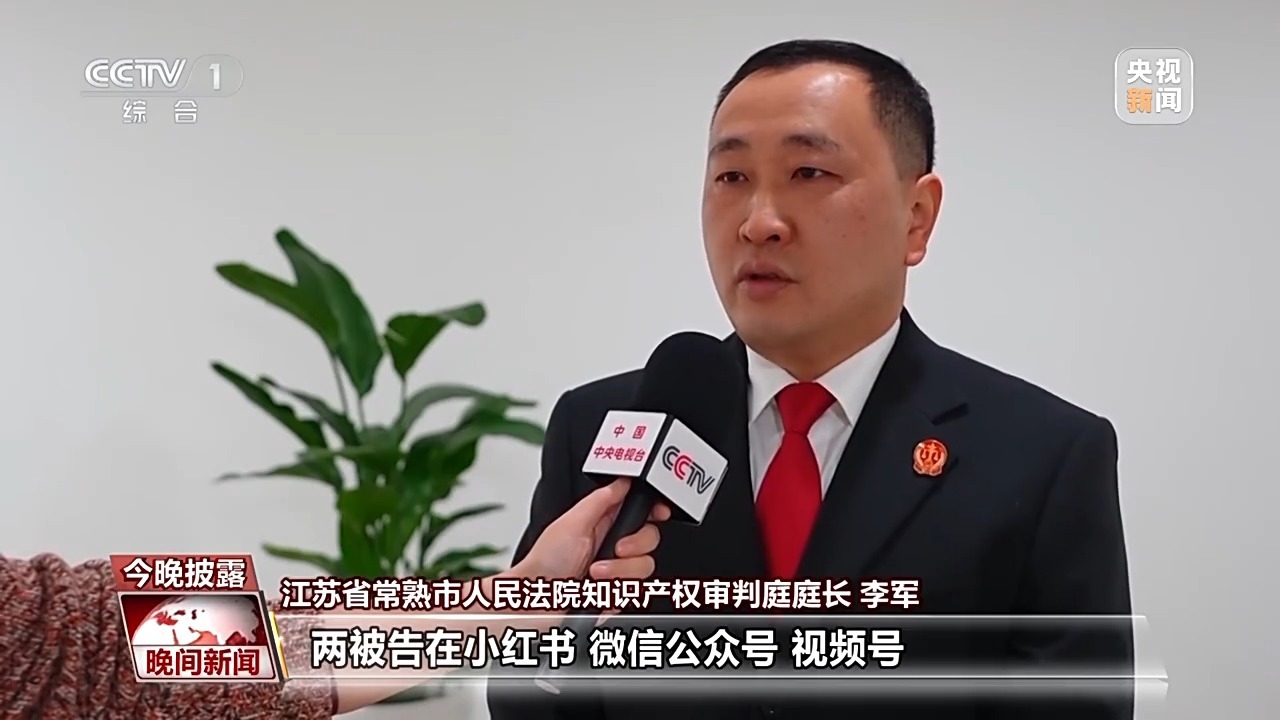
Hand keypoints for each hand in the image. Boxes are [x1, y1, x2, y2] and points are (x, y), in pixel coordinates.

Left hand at [513, 479, 670, 581]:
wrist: (534, 600)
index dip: (654, 511)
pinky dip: (614, 592)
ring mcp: (616, 573)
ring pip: (644, 568)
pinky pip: (634, 594)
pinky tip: (596, 590)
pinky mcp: (615, 596)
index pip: (640, 512)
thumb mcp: (572, 522)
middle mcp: (613, 547)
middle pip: (650, 540)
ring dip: (618, 572)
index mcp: (603, 523)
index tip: (658, 512)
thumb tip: (623, 481)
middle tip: (615, 549)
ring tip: (594, 574)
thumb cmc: (544, 561)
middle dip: (634, 546)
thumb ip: (601, 500)